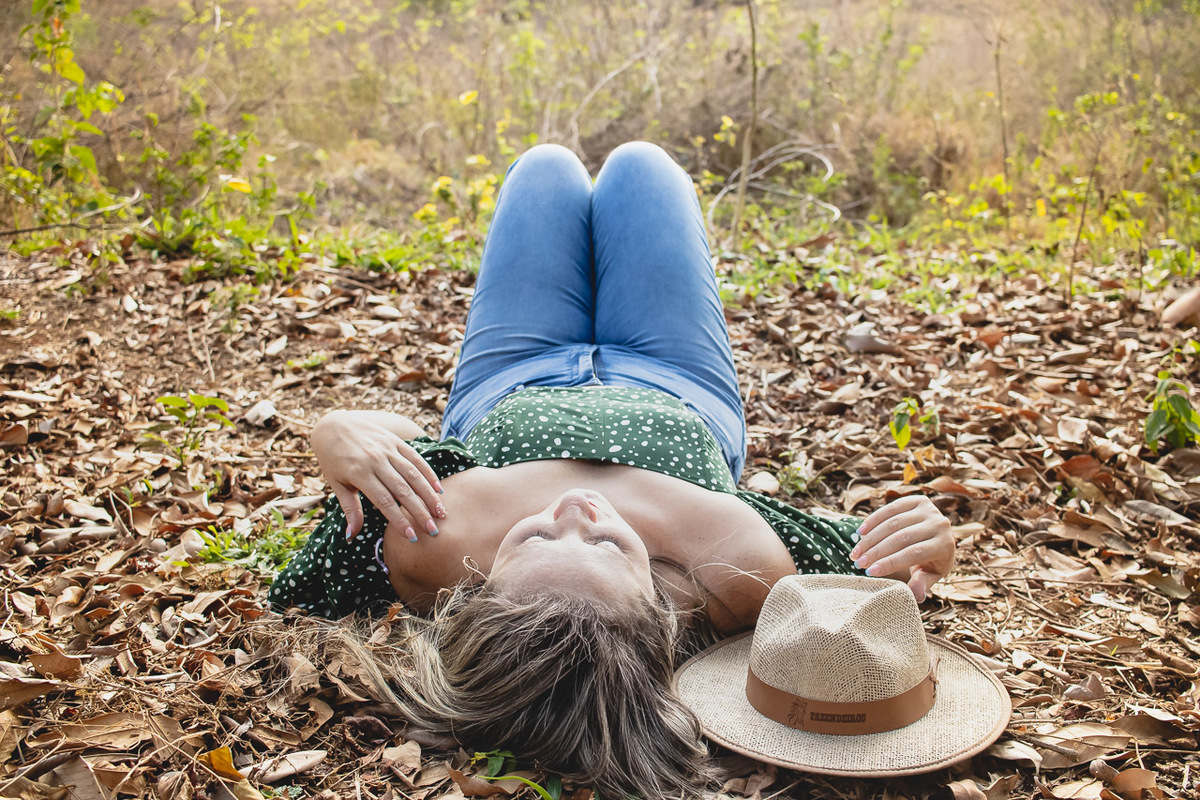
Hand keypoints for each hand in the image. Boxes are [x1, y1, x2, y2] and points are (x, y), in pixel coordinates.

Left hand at [311, 410, 444, 541]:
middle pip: (403, 490)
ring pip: (413, 475)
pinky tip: (438, 488)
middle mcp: (375, 460)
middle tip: (433, 530)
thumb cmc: (333, 460)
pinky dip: (428, 473)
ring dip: (429, 494)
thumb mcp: (337, 485)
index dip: (399, 520)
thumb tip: (351, 536)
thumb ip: (349, 509)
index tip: (411, 536)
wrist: (333, 426)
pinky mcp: (395, 441)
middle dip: (420, 511)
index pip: (384, 501)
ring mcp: (387, 449)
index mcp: (359, 474)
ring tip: (440, 512)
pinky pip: (415, 458)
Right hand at [849, 495, 954, 601]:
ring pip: (893, 523)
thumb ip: (922, 584)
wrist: (939, 537)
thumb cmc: (932, 562)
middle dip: (876, 551)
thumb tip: (916, 596)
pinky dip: (873, 520)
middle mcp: (940, 524)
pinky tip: (860, 533)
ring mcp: (929, 509)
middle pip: (902, 537)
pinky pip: (891, 508)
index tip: (869, 572)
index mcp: (945, 545)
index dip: (890, 562)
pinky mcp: (917, 500)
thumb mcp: (930, 575)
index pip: (913, 553)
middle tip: (857, 563)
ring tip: (856, 553)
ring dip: (871, 538)